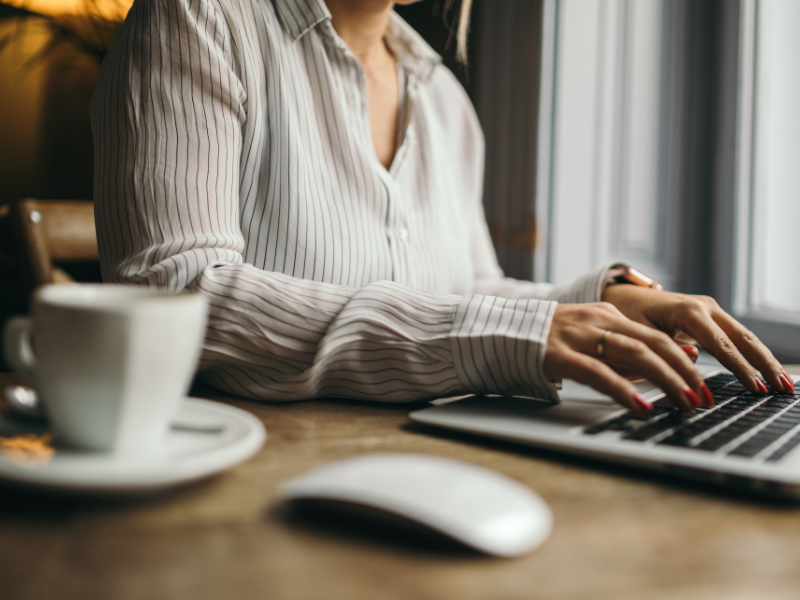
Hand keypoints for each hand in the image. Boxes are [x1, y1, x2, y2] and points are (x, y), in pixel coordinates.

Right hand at [543, 302, 708, 411]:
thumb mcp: (591, 340)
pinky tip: (640, 405)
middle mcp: (596, 321)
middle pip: (652, 343)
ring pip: (632, 353)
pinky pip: (596, 371)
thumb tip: (677, 360)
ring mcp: (577, 336)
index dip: (684, 361)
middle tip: (703, 397)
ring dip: (665, 379)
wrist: (499, 333)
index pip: (656, 336)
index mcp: (607, 315)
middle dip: (683, 372)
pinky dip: (623, 389)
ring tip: (683, 402)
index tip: (704, 384)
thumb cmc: (548, 342)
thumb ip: (626, 351)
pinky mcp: (557, 354)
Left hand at [602, 284, 794, 395]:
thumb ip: (666, 349)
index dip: (740, 368)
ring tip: (783, 385)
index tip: (755, 387)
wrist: (624, 297)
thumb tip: (694, 361)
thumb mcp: (640, 334)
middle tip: (783, 389)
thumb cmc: (627, 315)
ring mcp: (711, 311)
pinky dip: (753, 355)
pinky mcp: (711, 319)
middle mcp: (705, 307)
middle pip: (743, 338)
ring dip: (765, 361)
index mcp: (687, 310)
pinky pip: (737, 339)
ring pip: (745, 338)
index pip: (721, 344)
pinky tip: (766, 373)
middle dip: (765, 365)